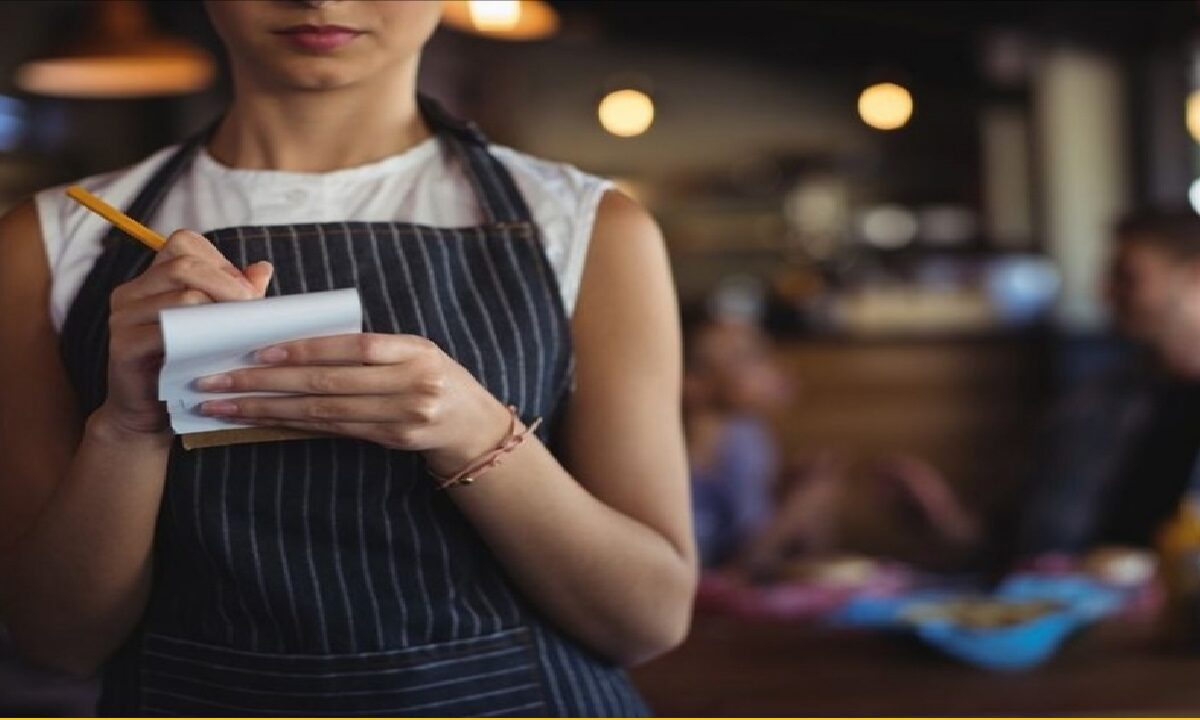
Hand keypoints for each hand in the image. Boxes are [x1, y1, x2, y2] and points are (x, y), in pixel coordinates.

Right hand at [101, 230, 271, 435]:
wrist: (149, 415)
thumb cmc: (187, 366)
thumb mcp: (216, 326)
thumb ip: (236, 295)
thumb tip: (262, 268)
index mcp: (151, 279)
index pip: (185, 243)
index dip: (220, 260)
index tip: (244, 291)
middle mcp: (131, 291)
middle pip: (184, 263)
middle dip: (228, 283)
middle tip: (253, 308)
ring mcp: (123, 317)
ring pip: (182, 294)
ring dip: (221, 310)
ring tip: (242, 330)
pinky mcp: (123, 346)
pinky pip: (167, 330)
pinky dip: (200, 335)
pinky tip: (219, 348)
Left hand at [194, 333, 513, 473]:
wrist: (471, 421)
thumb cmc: (432, 374)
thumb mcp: (411, 349)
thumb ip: (367, 348)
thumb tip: (297, 340)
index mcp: (414, 351)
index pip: (353, 348)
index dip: (305, 349)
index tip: (258, 351)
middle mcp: (411, 385)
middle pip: (328, 384)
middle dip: (267, 382)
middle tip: (217, 380)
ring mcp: (403, 418)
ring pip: (323, 413)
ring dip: (267, 409)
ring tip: (224, 406)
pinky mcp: (392, 441)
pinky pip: (333, 430)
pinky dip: (292, 424)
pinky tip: (261, 419)